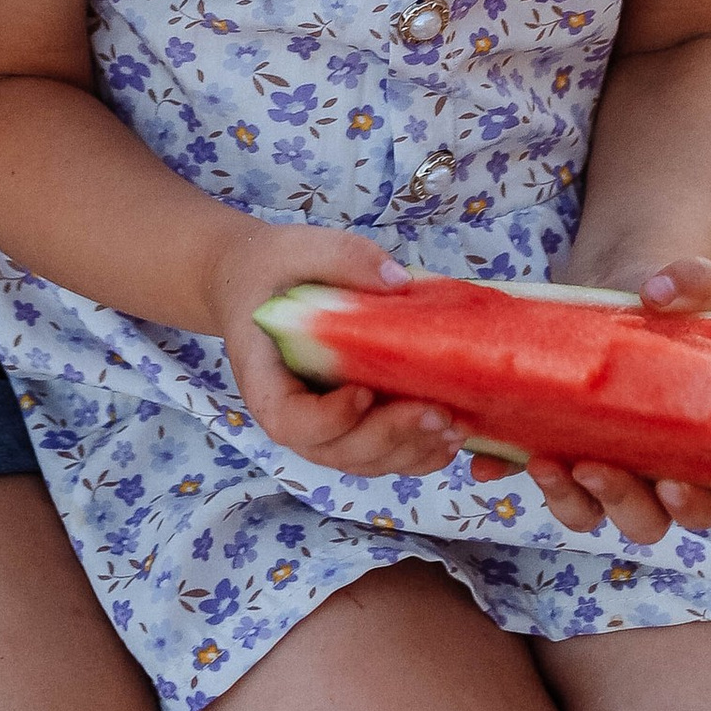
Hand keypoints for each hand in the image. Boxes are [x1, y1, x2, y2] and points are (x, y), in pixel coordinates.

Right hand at [205, 223, 474, 480]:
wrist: (258, 284)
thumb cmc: (274, 270)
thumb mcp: (299, 250)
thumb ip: (343, 259)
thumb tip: (398, 282)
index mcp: (267, 383)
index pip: (292, 421)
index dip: (330, 418)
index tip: (364, 390)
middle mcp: (296, 418)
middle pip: (338, 451)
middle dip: (389, 437)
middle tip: (434, 411)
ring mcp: (326, 427)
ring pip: (367, 461)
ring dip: (411, 451)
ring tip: (452, 426)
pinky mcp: (354, 424)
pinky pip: (383, 454)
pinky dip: (418, 453)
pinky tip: (451, 436)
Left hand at [511, 255, 710, 540]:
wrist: (621, 289)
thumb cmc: (669, 306)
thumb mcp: (692, 288)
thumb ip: (693, 285)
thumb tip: (658, 291)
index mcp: (698, 452)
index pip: (707, 503)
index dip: (693, 506)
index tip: (671, 485)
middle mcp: (648, 472)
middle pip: (642, 519)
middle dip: (616, 501)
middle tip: (590, 465)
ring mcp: (597, 463)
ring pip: (584, 510)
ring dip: (562, 497)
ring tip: (540, 460)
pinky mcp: (551, 443)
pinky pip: (523, 470)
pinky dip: (503, 468)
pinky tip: (485, 459)